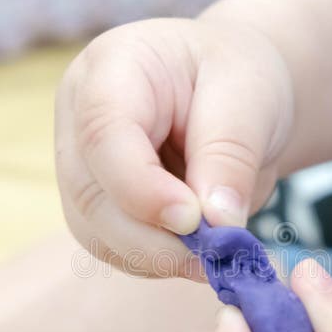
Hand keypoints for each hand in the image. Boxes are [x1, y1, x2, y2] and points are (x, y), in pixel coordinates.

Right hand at [55, 18, 292, 278]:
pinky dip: (159, 262)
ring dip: (158, 257)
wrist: (238, 92)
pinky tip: (199, 253)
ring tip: (216, 255)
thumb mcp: (251, 97)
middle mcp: (80, 119)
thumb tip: (217, 224)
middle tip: (216, 254)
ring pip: (97, 232)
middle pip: (90, 194)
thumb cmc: (240, 76)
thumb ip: (231, 155)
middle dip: (153, 238)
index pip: (102, 134)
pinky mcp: (100, 205)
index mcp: (111, 69)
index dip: (141, 187)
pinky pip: (116, 249)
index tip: (194, 220)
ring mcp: (84, 166)